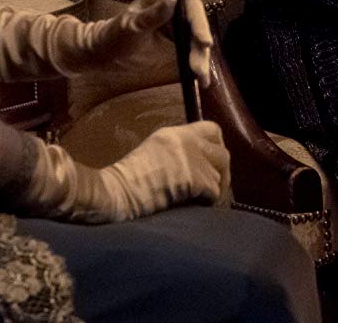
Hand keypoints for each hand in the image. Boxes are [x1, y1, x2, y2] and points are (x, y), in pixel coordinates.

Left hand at [0, 0, 212, 84]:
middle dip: (200, 49)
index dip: (200, 23)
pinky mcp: (175, 44)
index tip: (204, 43)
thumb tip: (173, 0)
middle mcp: (172, 11)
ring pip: (196, 42)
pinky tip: (202, 80)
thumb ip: (152, 16)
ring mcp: (175, 28)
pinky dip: (196, 66)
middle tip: (199, 70)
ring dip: (201, 60)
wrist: (101, 54)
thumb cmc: (111, 37)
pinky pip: (190, 53)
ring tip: (202, 79)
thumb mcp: (130, 27)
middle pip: (196, 26)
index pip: (190, 7)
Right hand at [24, 122, 229, 223]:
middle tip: (214, 188)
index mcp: (174, 133)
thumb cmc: (126, 181)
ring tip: (206, 202)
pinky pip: (214, 190)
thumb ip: (176, 155)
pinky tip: (199, 208)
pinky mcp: (193, 178)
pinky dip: (210, 201)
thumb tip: (197, 169)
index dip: (217, 148)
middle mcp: (186, 140)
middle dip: (222, 172)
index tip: (213, 165)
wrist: (115, 192)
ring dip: (216, 189)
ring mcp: (190, 158)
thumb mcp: (153, 155)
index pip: (213, 130)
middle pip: (223, 152)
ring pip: (220, 173)